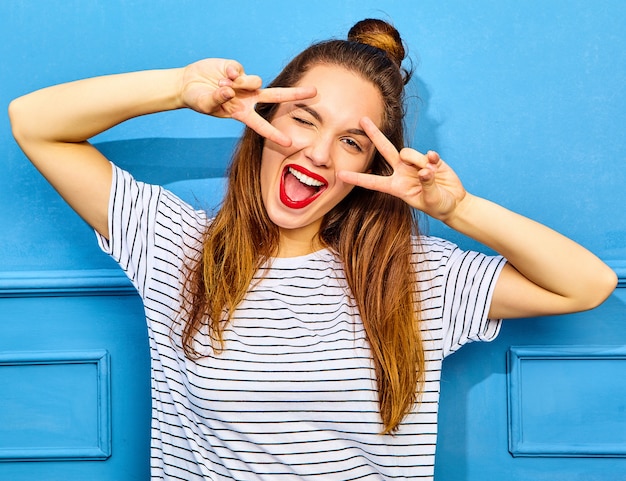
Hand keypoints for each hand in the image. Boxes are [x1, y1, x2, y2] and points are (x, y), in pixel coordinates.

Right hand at [179, 58, 315, 146]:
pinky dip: (228, 72)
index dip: (274, 134)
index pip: (262, 126)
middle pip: (277, 96)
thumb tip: (229, 89)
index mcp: (243, 113)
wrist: (188, 84)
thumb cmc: (198, 100)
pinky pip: (238, 69)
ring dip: (241, 83)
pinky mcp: (236, 68)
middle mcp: (248, 98)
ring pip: (255, 81)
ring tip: (221, 85)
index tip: (289, 143)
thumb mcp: (207, 104)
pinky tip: (220, 75)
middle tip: (315, 92)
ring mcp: (244, 82)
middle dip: (295, 94)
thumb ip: (218, 99)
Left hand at [337, 117, 466, 221]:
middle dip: (374, 135)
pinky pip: (427, 154)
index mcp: (396, 187)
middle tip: (362, 120)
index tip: (340, 175)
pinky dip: (431, 159)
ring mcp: (415, 164)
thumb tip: (425, 170)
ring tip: (430, 175)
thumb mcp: (430, 200)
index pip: (373, 182)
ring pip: (409, 154)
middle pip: (385, 150)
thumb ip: (426, 184)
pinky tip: (435, 165)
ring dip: (418, 162)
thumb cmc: (438, 205)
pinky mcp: (430, 160)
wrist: (454, 203)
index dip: (357, 178)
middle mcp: (402, 172)